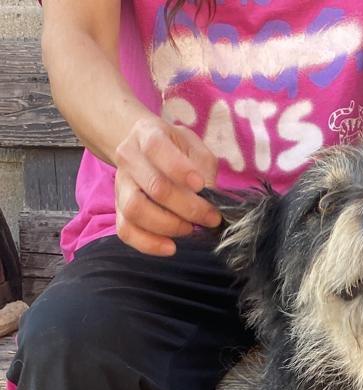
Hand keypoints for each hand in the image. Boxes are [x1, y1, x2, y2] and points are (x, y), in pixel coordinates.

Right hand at [115, 116, 221, 255]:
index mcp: (147, 134)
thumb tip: (209, 197)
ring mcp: (120, 185)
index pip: (157, 148)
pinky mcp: (118, 209)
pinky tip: (170, 247)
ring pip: (135, 210)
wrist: (145, 151)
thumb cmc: (176, 151)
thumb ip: (203, 167)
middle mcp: (128, 158)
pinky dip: (148, 244)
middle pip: (154, 186)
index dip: (180, 169)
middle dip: (187, 207)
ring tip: (189, 228)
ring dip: (168, 226)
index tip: (201, 186)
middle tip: (209, 217)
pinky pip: (126, 231)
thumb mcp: (194, 147)